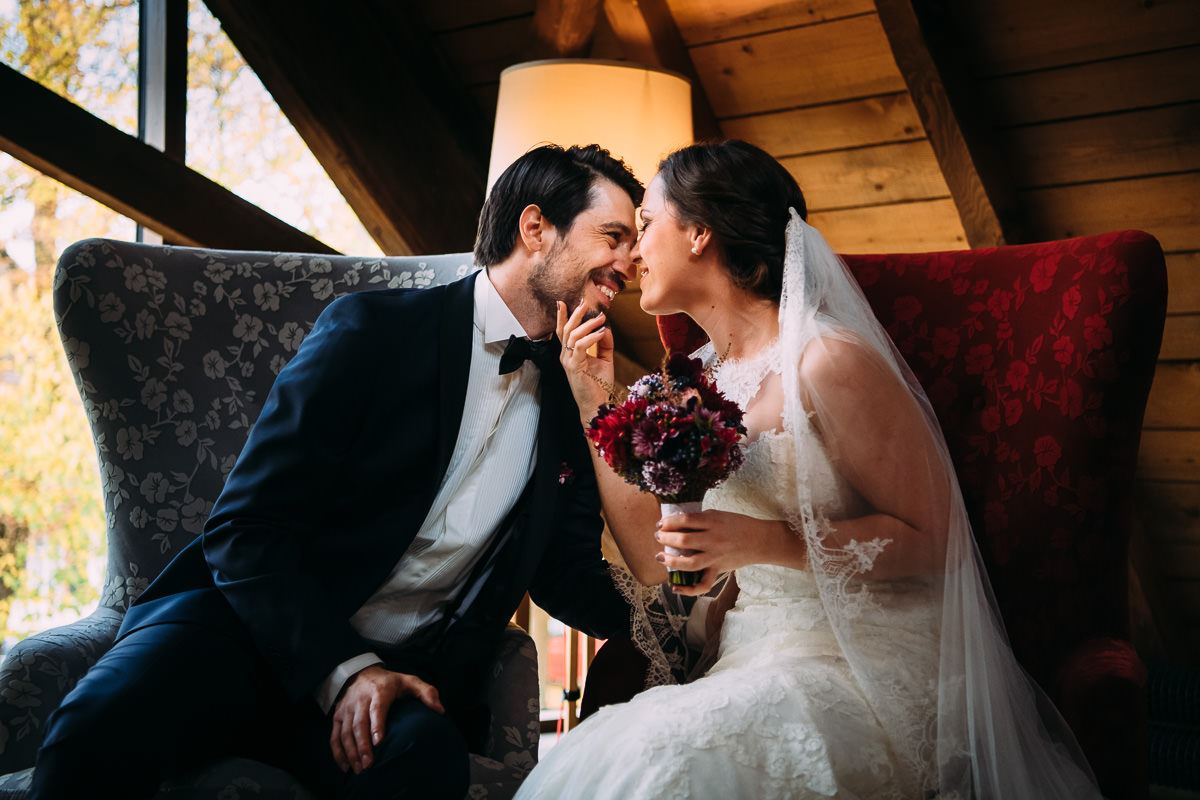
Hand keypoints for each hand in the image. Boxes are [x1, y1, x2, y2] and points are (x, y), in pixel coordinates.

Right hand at [330, 665, 443, 773]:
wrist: (361, 673)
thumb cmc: (389, 682)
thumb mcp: (410, 681)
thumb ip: (427, 692)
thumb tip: (439, 710)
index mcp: (380, 690)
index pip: (377, 708)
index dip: (376, 724)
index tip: (379, 741)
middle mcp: (360, 699)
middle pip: (359, 724)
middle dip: (362, 745)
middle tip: (369, 764)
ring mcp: (347, 708)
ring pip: (345, 732)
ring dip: (351, 751)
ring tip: (359, 768)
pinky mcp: (338, 716)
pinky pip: (335, 735)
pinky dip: (338, 752)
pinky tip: (346, 766)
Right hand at [556, 300, 614, 424]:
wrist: (597, 403)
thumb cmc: (599, 383)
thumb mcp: (605, 359)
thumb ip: (605, 343)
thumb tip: (606, 327)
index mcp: (570, 353)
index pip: (563, 331)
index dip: (562, 316)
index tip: (564, 302)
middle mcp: (565, 355)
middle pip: (566, 329)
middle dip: (575, 314)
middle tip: (585, 303)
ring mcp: (568, 361)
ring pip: (572, 335)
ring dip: (587, 324)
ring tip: (601, 318)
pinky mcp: (573, 366)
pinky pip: (580, 346)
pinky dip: (591, 337)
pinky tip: (601, 333)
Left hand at [655, 510, 802, 594]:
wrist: (760, 540)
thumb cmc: (738, 525)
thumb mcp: (718, 515)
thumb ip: (700, 519)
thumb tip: (676, 524)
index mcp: (712, 521)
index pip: (684, 520)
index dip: (669, 521)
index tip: (660, 523)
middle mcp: (713, 539)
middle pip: (683, 540)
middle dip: (665, 538)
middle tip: (658, 536)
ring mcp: (716, 557)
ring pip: (689, 563)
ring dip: (671, 560)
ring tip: (660, 557)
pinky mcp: (719, 570)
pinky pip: (703, 584)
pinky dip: (688, 590)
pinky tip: (675, 588)